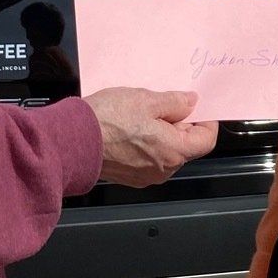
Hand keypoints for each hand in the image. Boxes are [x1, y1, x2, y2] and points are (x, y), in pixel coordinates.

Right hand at [85, 87, 218, 187]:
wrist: (71, 140)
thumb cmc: (108, 120)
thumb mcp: (146, 100)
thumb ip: (175, 103)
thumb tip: (192, 103)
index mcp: (174, 152)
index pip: (206, 140)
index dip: (206, 120)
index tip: (197, 106)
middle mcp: (163, 170)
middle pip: (186, 146)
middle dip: (180, 125)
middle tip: (163, 104)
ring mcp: (145, 176)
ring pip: (166, 152)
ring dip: (162, 133)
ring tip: (141, 114)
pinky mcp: (129, 177)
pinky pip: (149, 159)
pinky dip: (147, 144)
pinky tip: (130, 128)